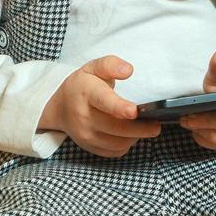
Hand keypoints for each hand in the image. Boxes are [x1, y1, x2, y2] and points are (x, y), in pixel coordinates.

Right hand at [38, 55, 161, 157]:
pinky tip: (131, 134)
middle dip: (139, 128)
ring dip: (135, 137)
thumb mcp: (93, 68)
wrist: (60, 108)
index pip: (103, 101)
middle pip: (116, 127)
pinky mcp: (90, 147)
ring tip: (146, 127)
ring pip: (117, 143)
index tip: (134, 111)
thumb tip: (128, 70)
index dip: (119, 108)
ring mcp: (85, 135)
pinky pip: (114, 151)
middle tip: (156, 126)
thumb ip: (110, 64)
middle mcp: (84, 116)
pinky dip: (127, 144)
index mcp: (86, 93)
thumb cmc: (82, 86)